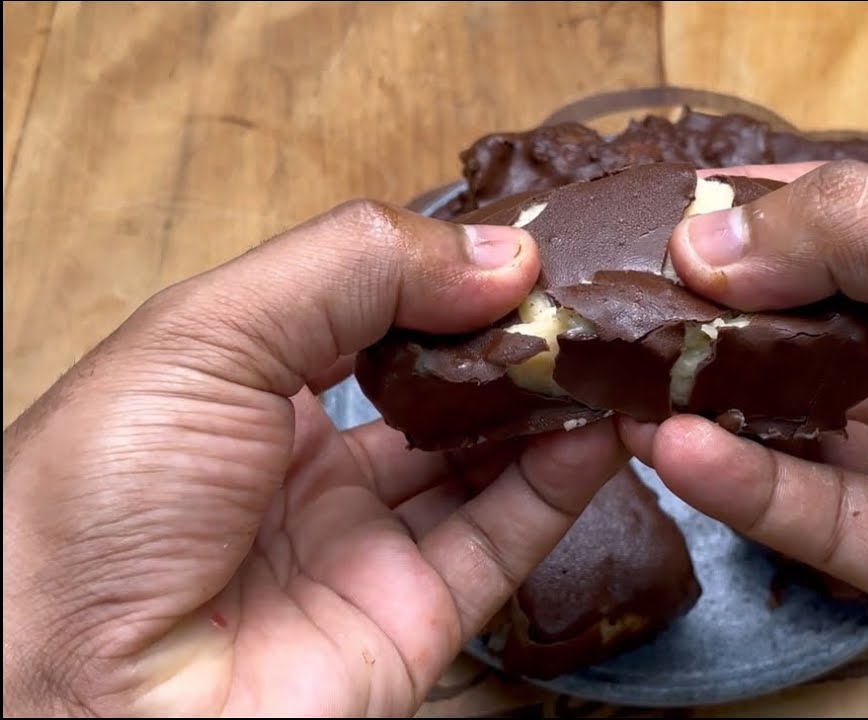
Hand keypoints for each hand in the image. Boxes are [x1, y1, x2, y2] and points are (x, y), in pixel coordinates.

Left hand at [2, 201, 625, 715]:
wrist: (77, 692)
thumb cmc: (97, 501)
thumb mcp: (207, 336)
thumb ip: (353, 271)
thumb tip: (500, 253)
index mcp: (242, 388)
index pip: (370, 313)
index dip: (447, 278)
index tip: (524, 245)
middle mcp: (308, 468)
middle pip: (439, 388)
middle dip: (511, 340)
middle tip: (583, 297)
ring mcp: (365, 546)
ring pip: (485, 462)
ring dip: (550, 406)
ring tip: (611, 352)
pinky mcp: (415, 619)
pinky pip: (505, 538)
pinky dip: (562, 483)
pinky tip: (600, 425)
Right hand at [622, 161, 867, 716]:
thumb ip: (863, 232)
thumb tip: (714, 236)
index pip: (846, 227)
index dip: (757, 218)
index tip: (669, 217)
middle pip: (805, 327)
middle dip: (717, 312)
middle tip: (626, 304)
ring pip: (792, 423)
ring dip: (709, 400)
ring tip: (628, 376)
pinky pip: (811, 515)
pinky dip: (737, 483)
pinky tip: (676, 448)